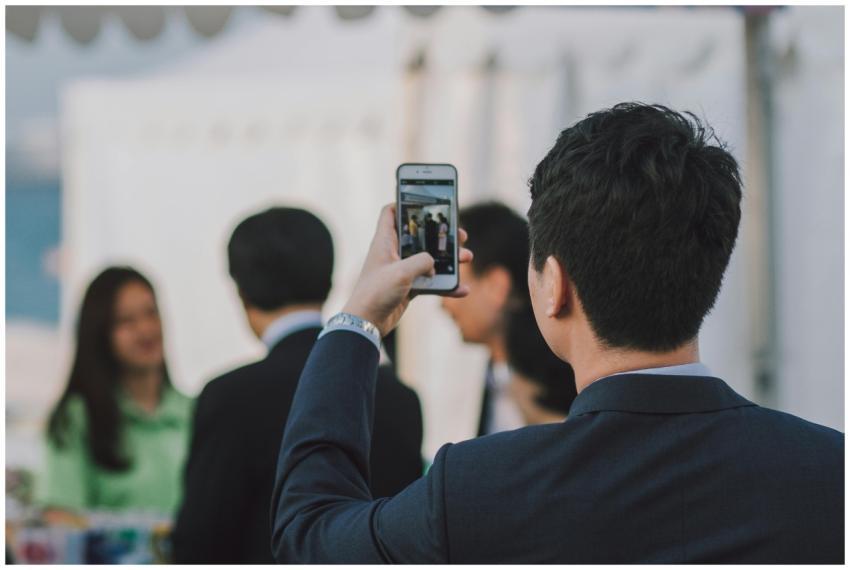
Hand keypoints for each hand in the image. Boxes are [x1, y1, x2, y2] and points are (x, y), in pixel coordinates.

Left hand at [342, 204, 472, 336]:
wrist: (366, 323)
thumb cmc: (376, 293)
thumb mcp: (401, 272)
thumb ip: (422, 261)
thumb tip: (433, 263)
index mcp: (385, 241)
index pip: (390, 212)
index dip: (403, 202)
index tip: (423, 201)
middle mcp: (393, 253)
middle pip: (420, 235)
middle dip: (440, 234)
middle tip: (459, 234)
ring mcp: (402, 270)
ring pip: (429, 258)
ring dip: (449, 259)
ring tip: (466, 257)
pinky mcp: (409, 287)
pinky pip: (432, 281)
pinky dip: (446, 284)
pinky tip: (461, 289)